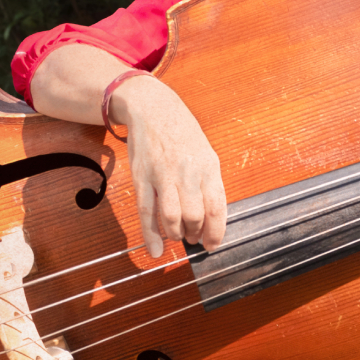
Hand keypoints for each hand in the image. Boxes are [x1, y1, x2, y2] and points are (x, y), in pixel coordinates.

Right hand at [109, 75, 227, 257]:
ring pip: (173, 217)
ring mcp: (163, 175)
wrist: (154, 109)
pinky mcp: (142, 178)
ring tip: (178, 235)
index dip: (216, 231)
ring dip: (176, 234)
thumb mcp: (206, 153)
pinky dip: (151, 236)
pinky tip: (156, 250)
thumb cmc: (182, 133)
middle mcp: (187, 171)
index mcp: (208, 166)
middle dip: (195, 234)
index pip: (217, 206)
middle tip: (193, 238)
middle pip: (195, 215)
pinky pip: (147, 212)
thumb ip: (209, 182)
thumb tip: (213, 215)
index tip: (214, 244)